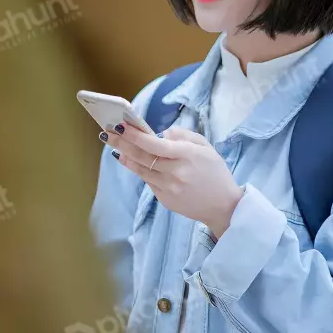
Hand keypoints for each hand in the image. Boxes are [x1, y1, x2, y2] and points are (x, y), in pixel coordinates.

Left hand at [100, 124, 243, 237]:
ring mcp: (168, 188)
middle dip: (122, 143)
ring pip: (141, 170)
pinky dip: (140, 171)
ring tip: (116, 147)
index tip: (121, 126)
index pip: (154, 144)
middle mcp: (175, 172)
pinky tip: (133, 162)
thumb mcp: (205, 147)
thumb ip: (183, 135)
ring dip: (127, 157)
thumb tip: (162, 133)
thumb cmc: (215, 172)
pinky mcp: (165, 200)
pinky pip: (149, 182)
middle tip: (108, 134)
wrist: (223, 206)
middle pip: (142, 156)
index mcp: (186, 155)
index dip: (135, 135)